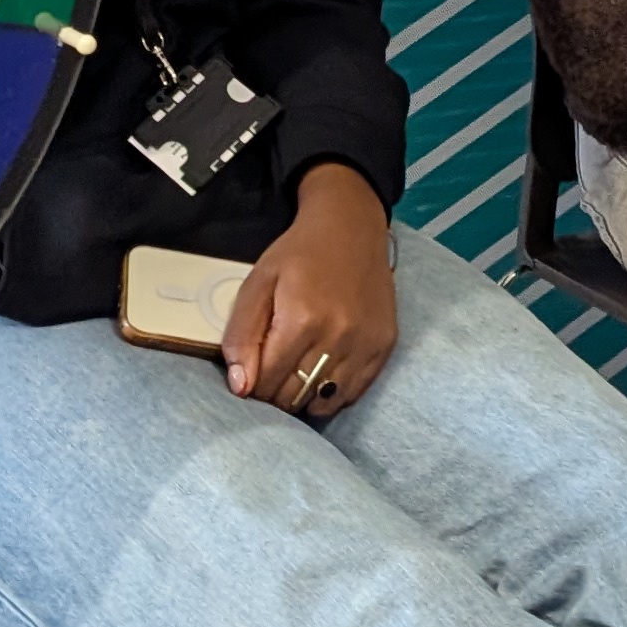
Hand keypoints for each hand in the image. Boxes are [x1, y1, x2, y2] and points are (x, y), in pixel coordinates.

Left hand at [224, 165, 397, 416]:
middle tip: (271, 375)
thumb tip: (241, 387)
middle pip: (295, 395)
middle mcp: (338, 337)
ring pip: (324, 400)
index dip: (252, 386)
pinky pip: (353, 392)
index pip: (268, 383)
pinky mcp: (384, 345)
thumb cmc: (299, 253)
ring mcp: (365, 343)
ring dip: (303, 396)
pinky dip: (332, 393)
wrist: (352, 226)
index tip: (251, 375)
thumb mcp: (258, 283)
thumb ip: (242, 335)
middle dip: (275, 394)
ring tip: (296, 376)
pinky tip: (322, 375)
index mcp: (302, 320)